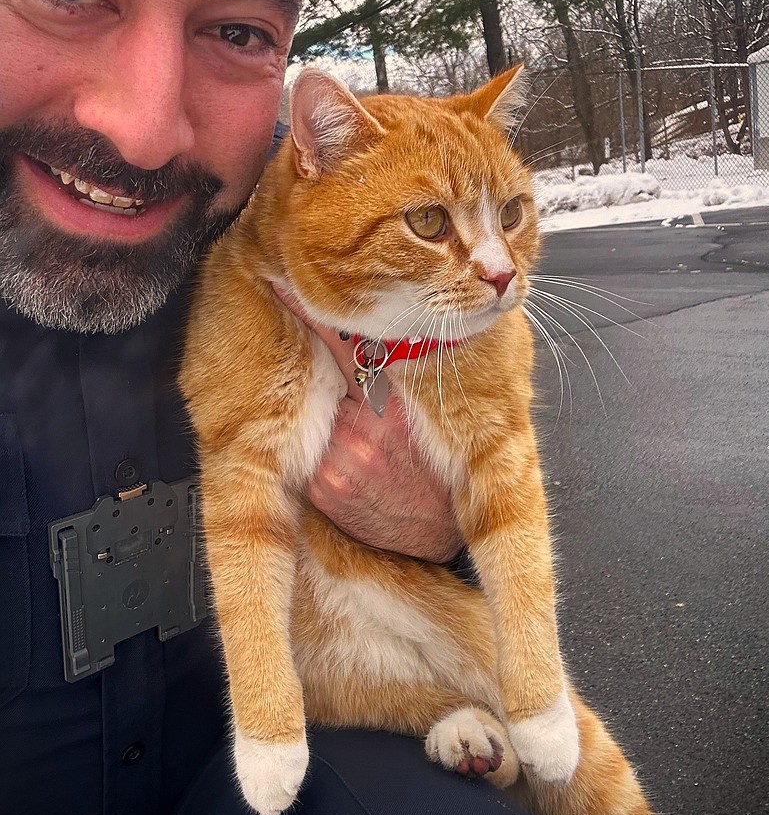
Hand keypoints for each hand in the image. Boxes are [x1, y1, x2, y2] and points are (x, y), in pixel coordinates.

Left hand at [273, 286, 462, 562]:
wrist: (439, 531)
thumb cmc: (437, 464)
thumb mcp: (433, 412)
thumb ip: (400, 374)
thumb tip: (379, 334)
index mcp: (395, 398)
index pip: (343, 343)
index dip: (310, 313)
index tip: (283, 283)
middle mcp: (364, 424)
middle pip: (328, 385)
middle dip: (336, 389)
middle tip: (356, 399)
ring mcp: (340, 457)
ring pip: (319, 422)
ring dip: (335, 430)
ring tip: (370, 455)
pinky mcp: (324, 488)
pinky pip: (311, 460)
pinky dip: (326, 461)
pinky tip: (357, 475)